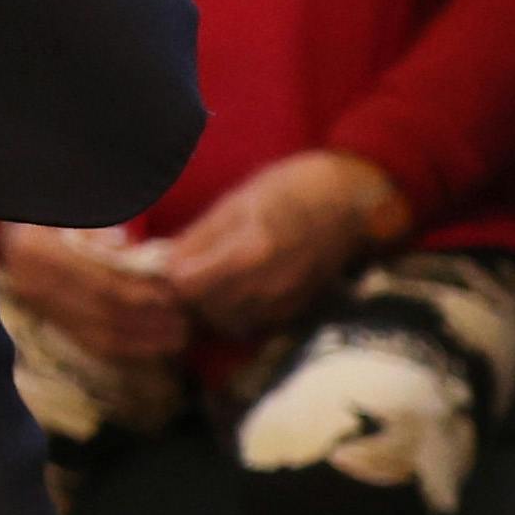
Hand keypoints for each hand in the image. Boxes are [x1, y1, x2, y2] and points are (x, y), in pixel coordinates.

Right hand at [0, 215, 195, 376]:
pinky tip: (155, 347)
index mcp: (36, 250)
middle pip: (103, 309)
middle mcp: (33, 284)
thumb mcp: (69, 212)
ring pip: (100, 332)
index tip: (173, 291)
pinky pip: (92, 343)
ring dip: (144, 338)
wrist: (16, 236)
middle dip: (148, 317)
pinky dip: (128, 348)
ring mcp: (41, 308)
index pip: (99, 280)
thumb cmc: (51, 217)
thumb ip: (94, 228)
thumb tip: (123, 245)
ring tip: (178, 334)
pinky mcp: (52, 324)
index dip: (140, 289)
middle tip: (184, 318)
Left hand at [148, 148, 409, 349]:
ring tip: (209, 284)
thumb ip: (200, 236)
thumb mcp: (236, 201)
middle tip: (185, 277)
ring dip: (212, 310)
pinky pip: (257, 325)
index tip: (168, 266)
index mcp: (250, 250)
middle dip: (190, 298)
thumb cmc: (290, 189)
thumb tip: (165, 261)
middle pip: (207, 311)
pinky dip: (239, 315)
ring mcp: (287, 300)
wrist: (349, 202)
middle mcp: (270, 284)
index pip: (190, 286)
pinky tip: (236, 291)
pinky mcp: (298, 309)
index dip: (172, 279)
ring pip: (231, 324)